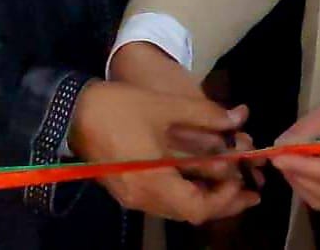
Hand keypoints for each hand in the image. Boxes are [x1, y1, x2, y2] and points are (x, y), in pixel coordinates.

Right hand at [68, 80, 259, 223]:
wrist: (71, 111)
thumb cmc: (119, 108)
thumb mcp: (164, 106)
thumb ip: (204, 115)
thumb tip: (237, 118)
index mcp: (153, 183)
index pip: (198, 208)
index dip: (225, 198)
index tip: (242, 179)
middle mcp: (143, 198)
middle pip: (190, 212)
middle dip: (221, 201)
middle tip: (248, 189)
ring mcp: (133, 195)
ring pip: (177, 206)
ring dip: (205, 195)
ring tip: (228, 180)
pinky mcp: (127, 187)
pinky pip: (164, 198)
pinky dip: (186, 189)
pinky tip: (198, 173)